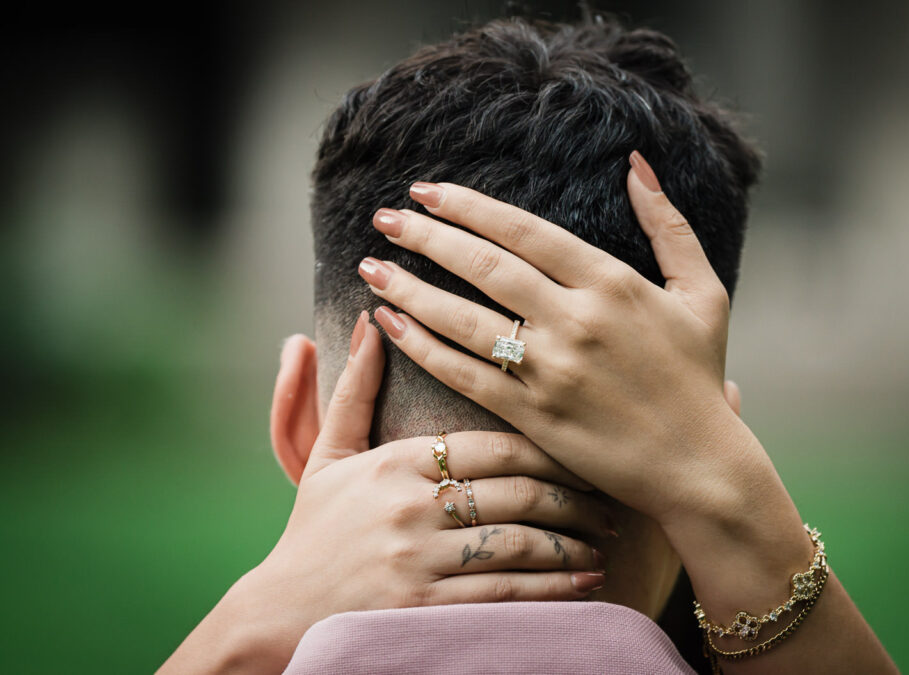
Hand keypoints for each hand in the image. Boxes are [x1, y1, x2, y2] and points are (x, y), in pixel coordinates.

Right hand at [160, 314, 609, 673]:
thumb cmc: (313, 528)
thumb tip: (373, 320)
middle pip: (518, 492)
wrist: (280, 612)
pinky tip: (587, 581)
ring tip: (604, 541)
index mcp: (397, 464)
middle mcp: (413, 508)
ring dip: (573, 542)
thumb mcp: (328, 453)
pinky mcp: (426, 611)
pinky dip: (555, 588)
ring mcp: (420, 561)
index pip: (492, 444)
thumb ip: (355, 388)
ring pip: (521, 543)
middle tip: (606, 498)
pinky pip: (507, 594)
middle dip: (572, 496)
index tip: (579, 450)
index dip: (546, 447)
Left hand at [360, 152, 756, 525]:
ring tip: (370, 266)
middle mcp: (575, 321)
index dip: (469, 206)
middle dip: (426, 236)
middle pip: (484, 266)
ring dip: (410, 289)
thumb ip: (669, 225)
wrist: (699, 467)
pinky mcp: (533, 417)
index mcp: (612, 283)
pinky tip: (391, 325)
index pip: (524, 231)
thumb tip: (637, 162)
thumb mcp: (703, 292)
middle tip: (385, 216)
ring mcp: (551, 371)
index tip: (427, 189)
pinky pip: (465, 375)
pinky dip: (424, 348)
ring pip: (463, 319)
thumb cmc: (700, 378)